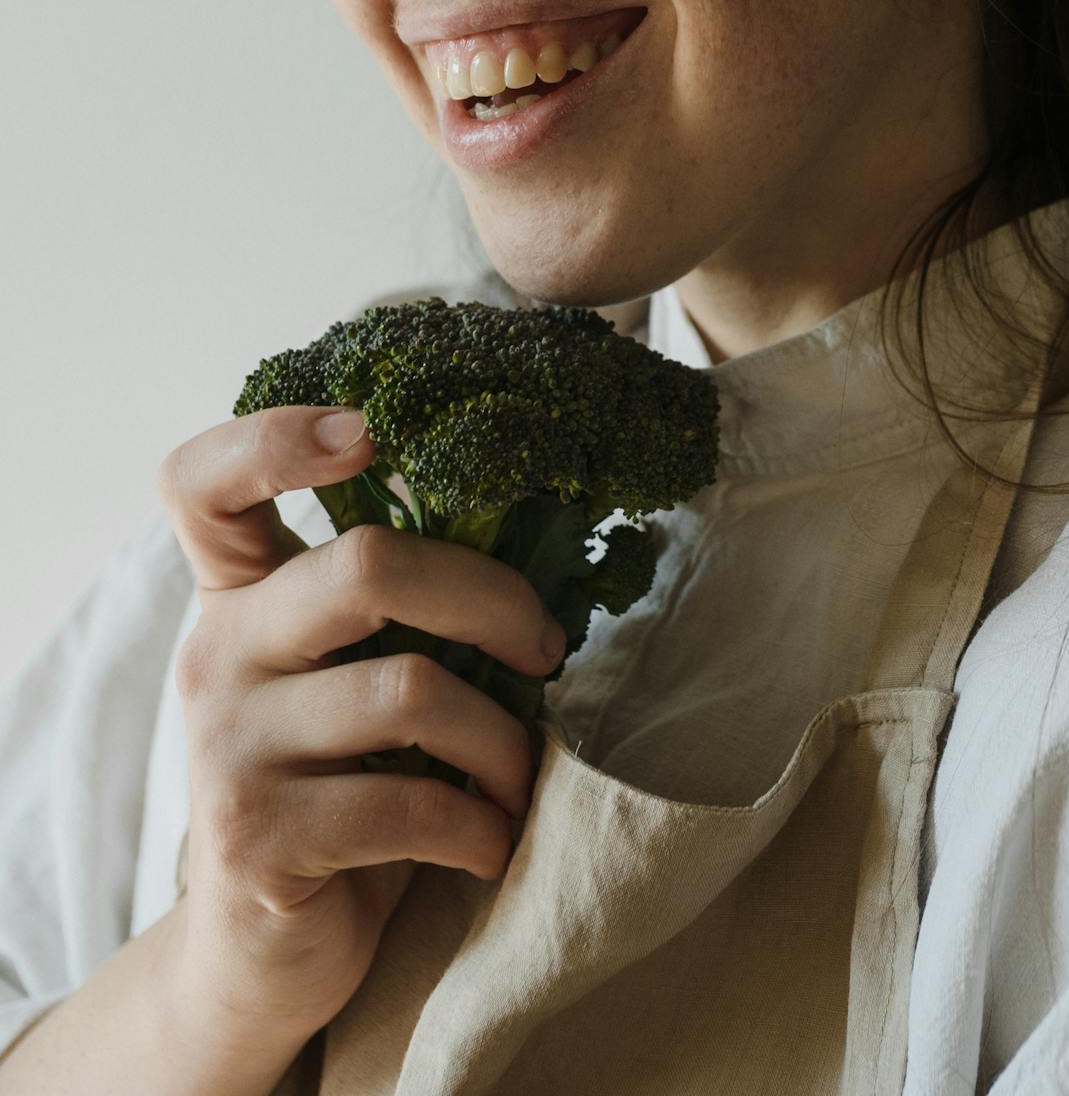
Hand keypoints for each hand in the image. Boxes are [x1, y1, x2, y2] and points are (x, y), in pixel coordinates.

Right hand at [154, 403, 566, 1042]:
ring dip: (503, 739)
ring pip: (410, 689)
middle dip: (491, 596)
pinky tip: (490, 840)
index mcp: (237, 593)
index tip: (372, 435)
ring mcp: (226, 745)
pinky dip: (479, 825)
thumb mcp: (352, 675)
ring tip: (520, 775)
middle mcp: (214, 652)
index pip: (202, 480)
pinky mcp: (257, 836)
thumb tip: (545, 536)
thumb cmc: (342, 784)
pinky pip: (409, 803)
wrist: (265, 952)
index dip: (277, 437)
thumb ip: (398, 607)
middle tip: (546, 647)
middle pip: (365, 564)